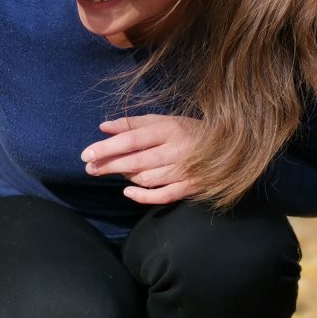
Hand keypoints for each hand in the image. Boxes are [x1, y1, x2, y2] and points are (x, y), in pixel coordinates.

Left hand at [82, 113, 204, 204]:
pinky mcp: (192, 186)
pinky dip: (143, 196)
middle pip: (136, 161)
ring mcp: (186, 170)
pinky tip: (127, 192)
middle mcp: (177, 149)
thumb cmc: (188, 131)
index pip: (132, 140)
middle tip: (90, 168)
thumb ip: (132, 124)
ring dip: (126, 178)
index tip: (87, 154)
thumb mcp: (163, 120)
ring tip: (113, 173)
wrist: (229, 146)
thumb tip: (103, 127)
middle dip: (109, 165)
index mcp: (169, 129)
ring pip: (147, 179)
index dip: (107, 148)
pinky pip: (163, 196)